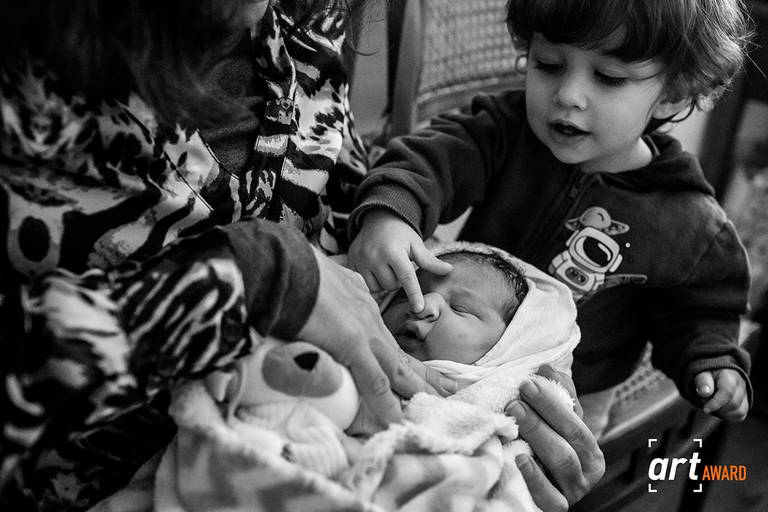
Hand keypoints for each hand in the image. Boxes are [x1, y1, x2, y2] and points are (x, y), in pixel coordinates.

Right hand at [298, 249, 449, 427]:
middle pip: (400, 352)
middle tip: (449, 386)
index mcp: (359, 300)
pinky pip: (374, 381)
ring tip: (438, 405)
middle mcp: (367, 315)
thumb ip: (324, 293)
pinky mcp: (351, 343)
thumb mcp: (315, 280)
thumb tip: (320, 299)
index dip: (398, 352)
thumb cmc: (289, 270)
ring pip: (397, 368)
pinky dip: (387, 404)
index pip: (384, 335)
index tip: (412, 365)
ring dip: (418, 389)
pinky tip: (396, 421)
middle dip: (425, 372)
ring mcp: (362, 329)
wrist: (281, 262)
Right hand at [348, 209, 451, 311]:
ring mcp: (360, 259)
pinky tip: (375, 269)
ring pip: (376, 287)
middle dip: (398, 281)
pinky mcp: (351, 262)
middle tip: (399, 268)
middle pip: (391, 285)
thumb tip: (449, 270)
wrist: (378, 218)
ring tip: (387, 268)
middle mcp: (375, 256)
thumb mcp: (416, 244)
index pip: (406, 277)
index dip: (414, 294)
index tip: (419, 308)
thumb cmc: (401, 234)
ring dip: (384, 283)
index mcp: (394, 251)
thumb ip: (430, 260)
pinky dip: (372, 281)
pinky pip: (363, 283)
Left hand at [505, 365, 604, 510]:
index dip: (553, 401)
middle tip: (518, 396)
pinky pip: (549, 496)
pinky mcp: (554, 508)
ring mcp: (572, 492)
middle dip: (544, 414)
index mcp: (590, 450)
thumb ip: (556, 398)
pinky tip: (519, 458)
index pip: (575, 421)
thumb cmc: (543, 454)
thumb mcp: (552, 426)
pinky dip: (535, 477)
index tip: (529, 382)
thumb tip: (547, 366)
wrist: (531, 496)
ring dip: (538, 435)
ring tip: (515, 414)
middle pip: (569, 439)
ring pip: (562, 462)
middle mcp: (586, 472)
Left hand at [695, 369, 748, 420]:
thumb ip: (702, 382)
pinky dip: (728, 416)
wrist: (715, 374)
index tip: (705, 409)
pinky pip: (740, 416)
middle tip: (705, 400)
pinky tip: (719, 410)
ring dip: (723, 412)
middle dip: (717, 407)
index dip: (716, 403)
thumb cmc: (707, 374)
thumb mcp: (701, 374)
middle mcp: (741, 384)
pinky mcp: (745, 403)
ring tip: (712, 404)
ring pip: (739, 412)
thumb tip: (705, 393)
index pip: (727, 392)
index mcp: (730, 375)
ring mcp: (745, 394)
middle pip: (734, 404)